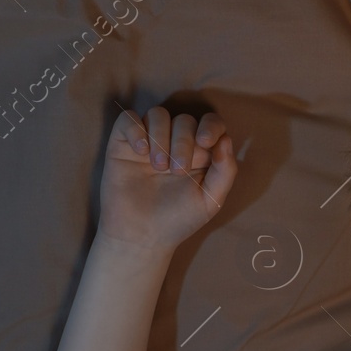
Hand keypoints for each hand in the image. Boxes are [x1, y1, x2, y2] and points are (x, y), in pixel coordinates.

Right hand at [98, 105, 236, 250]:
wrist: (140, 235)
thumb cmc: (178, 219)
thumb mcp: (210, 200)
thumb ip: (225, 171)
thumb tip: (226, 139)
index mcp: (201, 154)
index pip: (211, 124)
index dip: (211, 126)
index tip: (205, 142)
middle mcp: (175, 142)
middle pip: (184, 120)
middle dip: (183, 142)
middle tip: (176, 171)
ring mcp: (149, 140)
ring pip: (158, 114)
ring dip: (161, 136)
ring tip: (158, 167)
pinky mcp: (124, 142)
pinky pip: (129, 118)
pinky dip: (136, 129)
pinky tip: (140, 151)